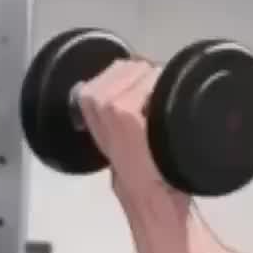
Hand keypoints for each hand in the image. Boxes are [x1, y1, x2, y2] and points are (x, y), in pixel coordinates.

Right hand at [74, 57, 166, 198]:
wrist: (145, 188)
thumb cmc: (138, 159)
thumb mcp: (116, 126)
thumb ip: (117, 96)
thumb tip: (139, 67)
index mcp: (87, 98)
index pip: (120, 66)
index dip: (140, 78)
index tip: (147, 99)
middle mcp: (93, 98)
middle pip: (133, 64)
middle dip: (149, 79)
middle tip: (154, 110)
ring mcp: (107, 103)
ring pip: (144, 70)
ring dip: (158, 86)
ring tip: (157, 115)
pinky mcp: (123, 110)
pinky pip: (153, 82)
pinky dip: (165, 93)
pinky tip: (162, 117)